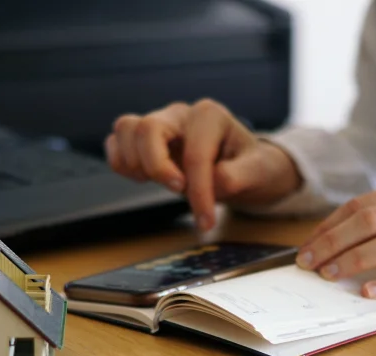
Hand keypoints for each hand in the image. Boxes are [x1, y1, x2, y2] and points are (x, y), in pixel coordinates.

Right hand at [104, 99, 302, 230]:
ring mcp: (160, 123)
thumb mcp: (259, 171)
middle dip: (158, 168)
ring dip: (137, 164)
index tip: (205, 220)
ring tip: (164, 182)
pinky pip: (116, 142)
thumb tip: (217, 181)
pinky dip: (122, 163)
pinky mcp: (144, 139)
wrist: (244, 166)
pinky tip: (145, 178)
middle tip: (178, 191)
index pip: (195, 154)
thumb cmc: (250, 166)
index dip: (198, 192)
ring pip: (125, 130)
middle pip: (147, 129)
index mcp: (210, 116)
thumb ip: (240, 175)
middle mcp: (180, 114)